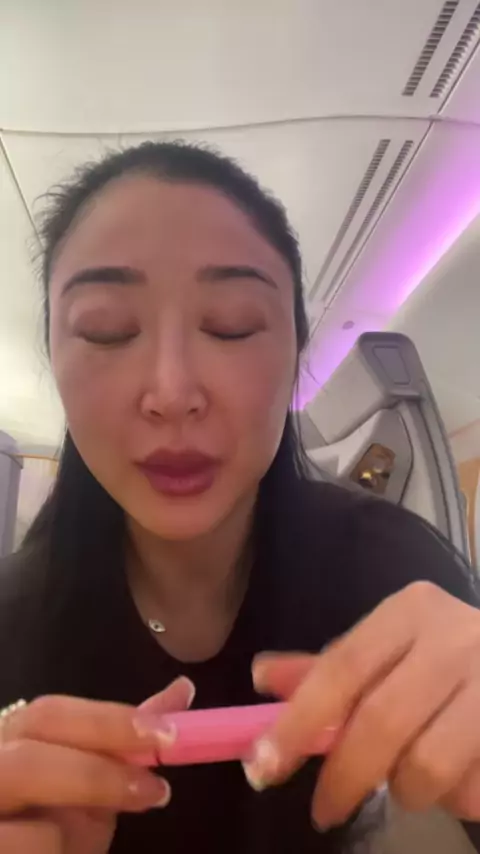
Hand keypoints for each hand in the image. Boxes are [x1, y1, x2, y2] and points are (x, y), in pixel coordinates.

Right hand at [0, 676, 193, 852]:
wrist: (22, 852)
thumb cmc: (47, 819)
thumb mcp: (86, 778)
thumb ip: (124, 739)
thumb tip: (182, 690)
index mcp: (7, 741)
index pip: (47, 716)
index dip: (108, 722)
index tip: (165, 734)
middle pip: (29, 762)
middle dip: (98, 777)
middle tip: (156, 791)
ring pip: (34, 829)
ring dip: (74, 838)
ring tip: (84, 846)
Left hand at [245, 582, 479, 828]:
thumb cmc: (446, 652)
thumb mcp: (390, 646)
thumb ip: (329, 666)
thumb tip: (263, 678)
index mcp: (411, 610)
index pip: (342, 667)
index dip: (298, 722)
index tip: (263, 767)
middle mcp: (456, 639)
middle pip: (382, 721)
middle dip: (344, 777)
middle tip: (323, 809)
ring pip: (428, 766)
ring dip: (405, 790)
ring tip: (406, 780)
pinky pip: (472, 789)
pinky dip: (453, 799)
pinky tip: (455, 776)